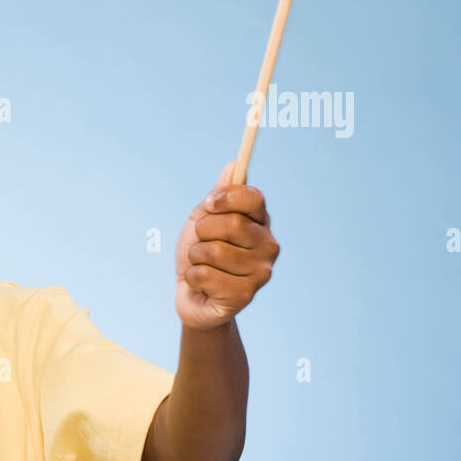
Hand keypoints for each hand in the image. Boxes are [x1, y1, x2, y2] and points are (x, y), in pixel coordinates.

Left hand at [174, 161, 279, 329]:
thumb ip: (219, 195)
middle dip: (203, 230)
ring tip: (201, 264)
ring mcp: (261, 272)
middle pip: (233, 224)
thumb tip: (235, 165)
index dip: (227, 197)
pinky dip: (193, 277)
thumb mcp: (203, 219)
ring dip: (195, 256)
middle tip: (200, 241)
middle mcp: (268, 246)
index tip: (210, 204)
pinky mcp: (246, 296)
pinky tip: (202, 284)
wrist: (191, 294)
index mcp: (260, 222)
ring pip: (215, 251)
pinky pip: (206, 275)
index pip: (254, 198)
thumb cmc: (199, 253)